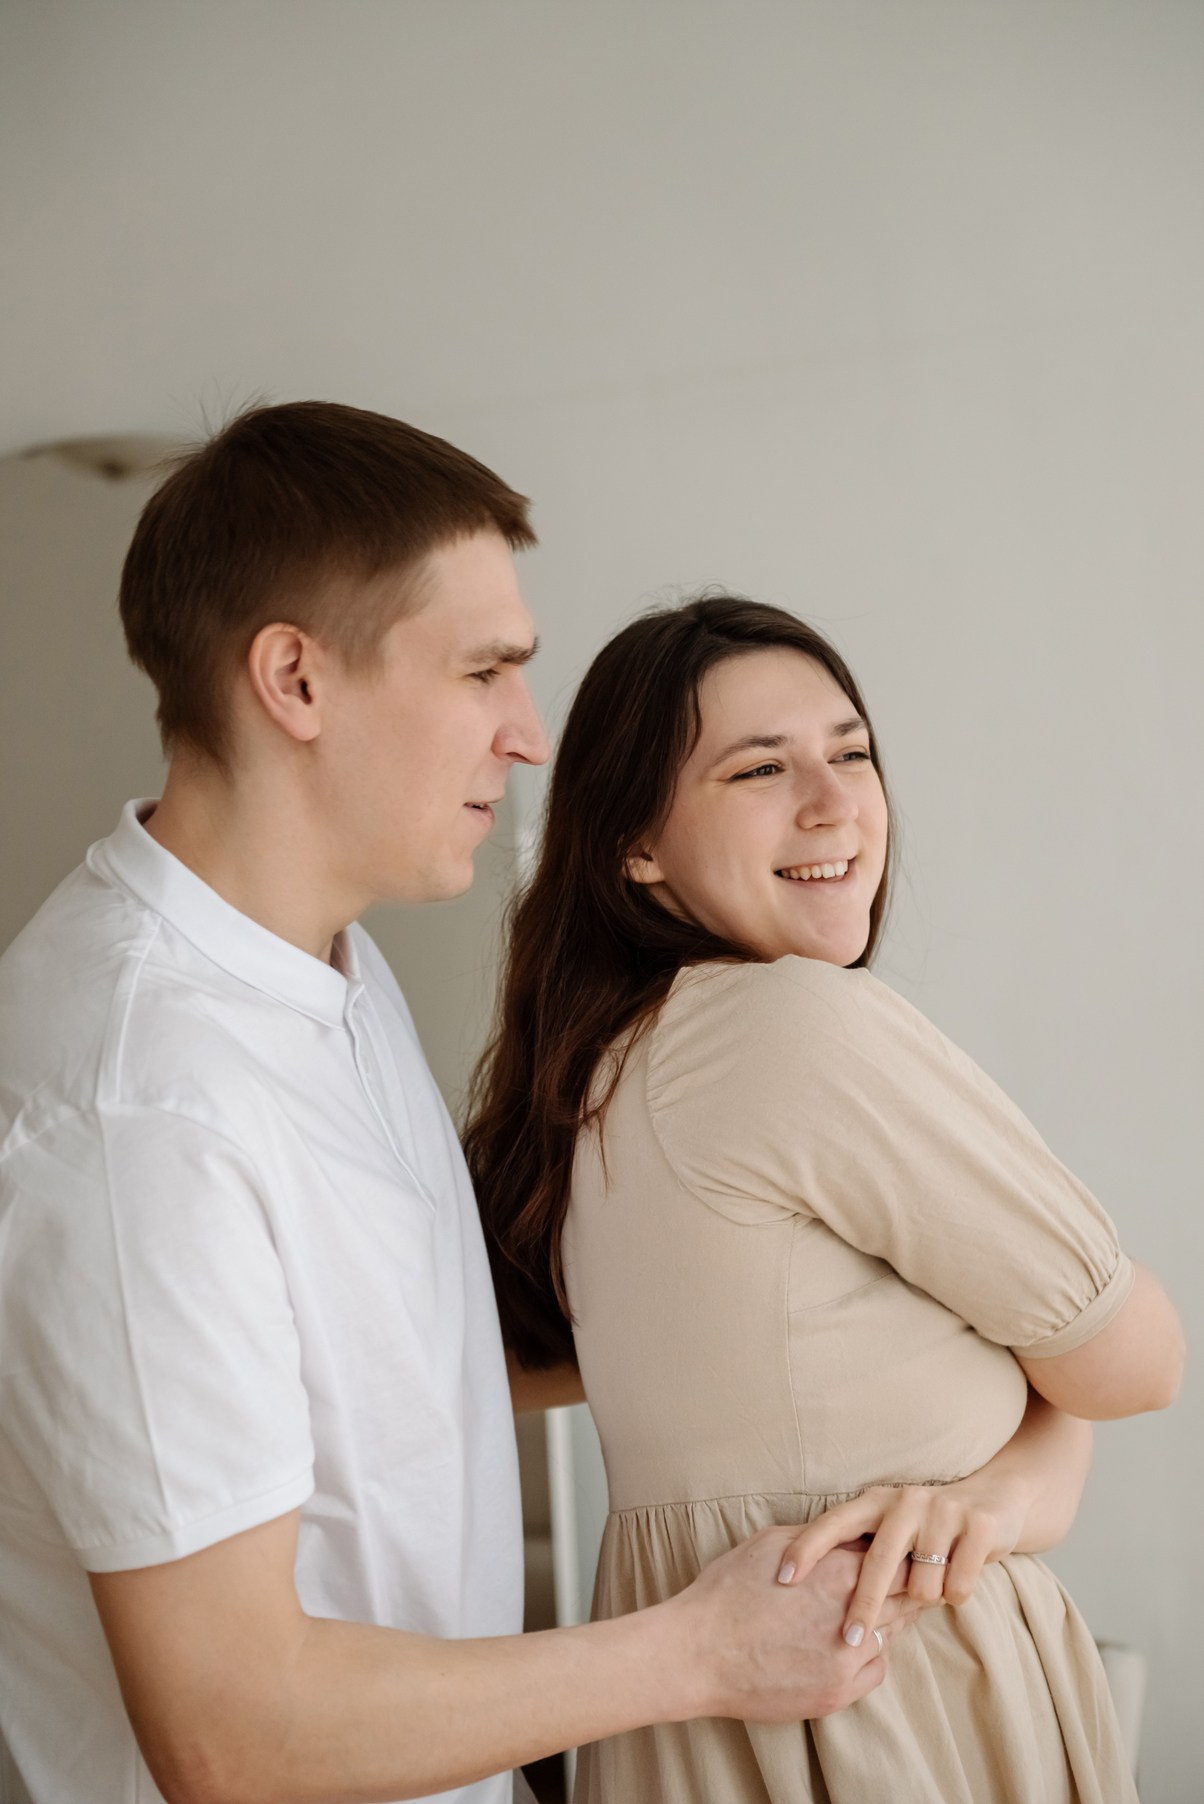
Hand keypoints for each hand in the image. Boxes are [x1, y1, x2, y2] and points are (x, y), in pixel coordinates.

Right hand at [666, 1526, 919, 1723]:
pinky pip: (875, 1670)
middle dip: (902, 1588)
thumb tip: (852, 1536)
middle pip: (904, 1599)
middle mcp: (852, 1617)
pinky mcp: (836, 1694)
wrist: (698, 1653)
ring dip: (887, 1620)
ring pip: (892, 1635)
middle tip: (898, 1581)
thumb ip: (822, 1539)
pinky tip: (851, 1643)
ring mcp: (847, 1661)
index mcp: (839, 1573)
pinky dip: (870, 1654)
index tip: (899, 1554)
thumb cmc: (727, 1591)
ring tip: (869, 1610)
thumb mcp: (771, 1543)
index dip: (902, 1557)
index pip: (899, 1562)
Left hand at [773, 1473, 1029, 1648]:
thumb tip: (812, 1594)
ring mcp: (943, 1511)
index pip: (833, 1523)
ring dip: (927, 1597)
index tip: (783, 1578)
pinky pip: (957, 1586)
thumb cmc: (928, 1529)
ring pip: (922, 1584)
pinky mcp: (978, 1527)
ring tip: (934, 1583)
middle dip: (863, 1605)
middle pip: (877, 1562)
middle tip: (848, 1641)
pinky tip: (961, 1577)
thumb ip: (861, 1552)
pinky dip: (957, 1594)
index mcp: (876, 1501)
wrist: (996, 1501)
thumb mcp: (890, 1531)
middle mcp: (905, 1500)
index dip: (807, 1549)